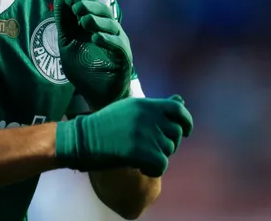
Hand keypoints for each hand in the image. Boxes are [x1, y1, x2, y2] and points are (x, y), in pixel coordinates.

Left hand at [54, 0, 132, 108]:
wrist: (98, 96)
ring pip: (112, 25)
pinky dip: (107, 40)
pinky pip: (118, 45)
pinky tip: (95, 38)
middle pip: (103, 10)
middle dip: (89, 6)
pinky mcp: (124, 58)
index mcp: (96, 24)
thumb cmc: (84, 69)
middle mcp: (109, 30)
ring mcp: (118, 42)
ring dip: (97, 21)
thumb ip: (64, 24)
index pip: (93, 2)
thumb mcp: (68, 44)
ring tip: (83, 20)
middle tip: (76, 8)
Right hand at [55, 95, 193, 175]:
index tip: (186, 130)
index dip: (186, 121)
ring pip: (168, 151)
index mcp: (146, 104)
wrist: (84, 139)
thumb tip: (181, 100)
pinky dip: (153, 170)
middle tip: (150, 147)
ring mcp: (146, 134)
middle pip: (175, 134)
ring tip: (139, 155)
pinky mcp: (142, 152)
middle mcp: (149, 116)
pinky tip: (140, 167)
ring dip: (158, 157)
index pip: (178, 109)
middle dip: (168, 143)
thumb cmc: (105, 124)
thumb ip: (156, 107)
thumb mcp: (131, 108)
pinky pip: (161, 165)